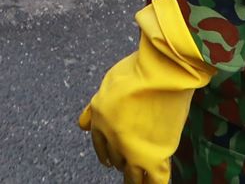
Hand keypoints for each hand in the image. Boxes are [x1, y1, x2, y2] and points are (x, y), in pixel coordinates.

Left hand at [78, 0, 211, 183]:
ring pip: (131, 174)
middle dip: (120, 162)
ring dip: (134, 177)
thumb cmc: (137, 71)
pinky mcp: (153, 155)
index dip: (105, 153)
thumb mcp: (107, 85)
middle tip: (128, 163)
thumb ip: (95, 108)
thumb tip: (82, 125)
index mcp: (99, 120)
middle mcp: (112, 138)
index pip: (99, 145)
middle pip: (115, 160)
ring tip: (139, 178)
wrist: (162, 72)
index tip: (109, 160)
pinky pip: (154, 179)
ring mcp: (132, 149)